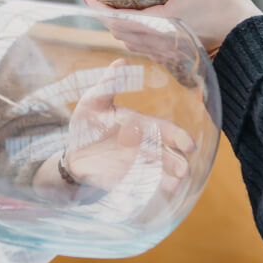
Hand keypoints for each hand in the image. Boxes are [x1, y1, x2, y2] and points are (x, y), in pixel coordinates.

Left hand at [65, 59, 194, 194]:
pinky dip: (140, 196)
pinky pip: (135, 190)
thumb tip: (122, 61)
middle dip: (177, 162)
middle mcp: (142, 147)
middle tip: (185, 170)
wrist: (73, 153)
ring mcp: (134, 167)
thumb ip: (108, 84)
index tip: (189, 145)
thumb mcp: (94, 101)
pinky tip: (144, 202)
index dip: (177, 137)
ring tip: (175, 186)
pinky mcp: (122, 183)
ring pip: (156, 174)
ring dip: (167, 180)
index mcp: (139, 126)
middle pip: (165, 155)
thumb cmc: (87, 123)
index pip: (163, 130)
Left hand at [84, 0, 261, 53]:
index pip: (117, 18)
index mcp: (159, 22)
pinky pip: (144, 47)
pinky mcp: (174, 53)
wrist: (246, 33)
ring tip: (112, 7)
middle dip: (104, 16)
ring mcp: (165, 50)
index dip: (97, 7)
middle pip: (118, 32)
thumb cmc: (224, 5)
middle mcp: (157, 40)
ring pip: (130, 42)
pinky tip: (137, 20)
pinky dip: (134, 34)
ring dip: (119, 26)